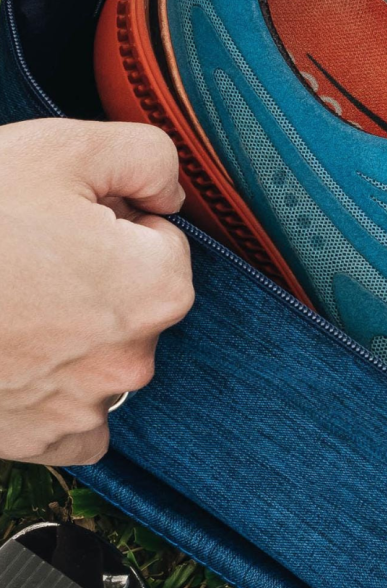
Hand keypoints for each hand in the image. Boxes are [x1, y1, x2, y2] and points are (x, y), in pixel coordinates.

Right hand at [0, 119, 193, 465]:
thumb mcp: (62, 147)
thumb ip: (147, 158)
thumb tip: (170, 195)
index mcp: (157, 287)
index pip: (160, 241)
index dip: (109, 220)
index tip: (58, 219)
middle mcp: (135, 356)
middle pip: (132, 301)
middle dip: (93, 276)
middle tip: (23, 257)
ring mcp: (86, 405)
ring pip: (101, 357)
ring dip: (70, 334)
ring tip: (6, 303)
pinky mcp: (41, 440)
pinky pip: (73, 421)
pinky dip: (50, 396)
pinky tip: (14, 361)